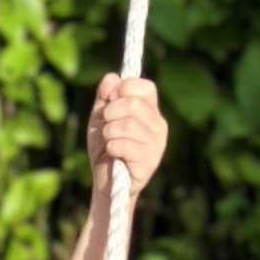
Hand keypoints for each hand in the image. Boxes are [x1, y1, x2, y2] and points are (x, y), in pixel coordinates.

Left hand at [86, 73, 168, 198]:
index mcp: (150, 110)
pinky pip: (123, 144)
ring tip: (109, 142)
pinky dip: (111, 147)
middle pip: (134, 104)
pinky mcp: (150, 162)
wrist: (105, 182)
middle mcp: (158, 125)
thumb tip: (112, 77)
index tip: (110, 99)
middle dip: (110, 112)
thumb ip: (105, 97)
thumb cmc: (105, 147)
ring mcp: (157, 144)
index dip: (124, 89)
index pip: (146, 87)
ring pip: (128, 124)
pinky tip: (113, 154)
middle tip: (106, 125)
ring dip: (108, 132)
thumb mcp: (100, 118)